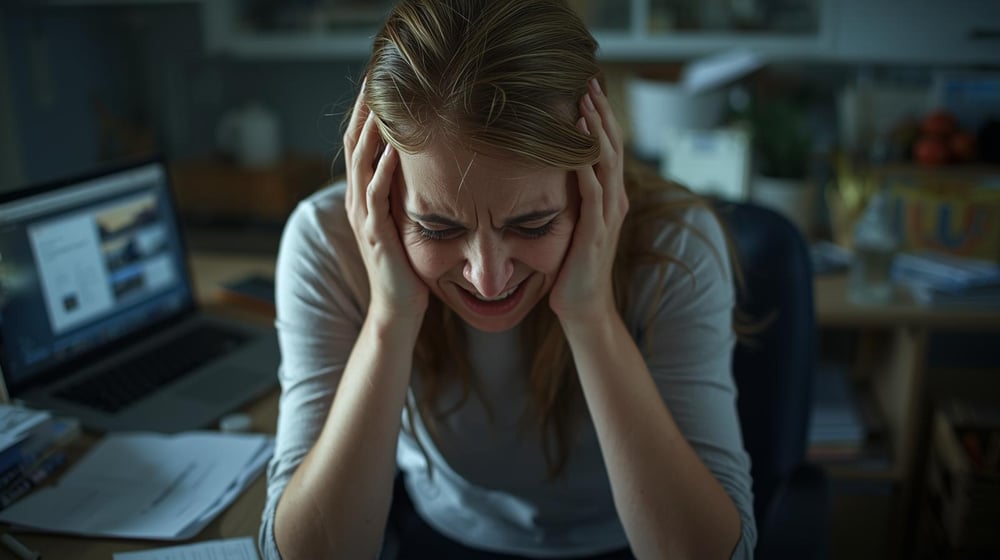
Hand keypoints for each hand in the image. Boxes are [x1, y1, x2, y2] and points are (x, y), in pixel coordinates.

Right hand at [343, 82, 428, 322]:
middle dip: (365, 106)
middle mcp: (356, 200)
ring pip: (360, 161)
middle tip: (376, 72)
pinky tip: (393, 145)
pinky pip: (375, 193)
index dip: (368, 109)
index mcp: (363, 194)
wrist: (397, 311)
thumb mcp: (406, 221)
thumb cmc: (408, 268)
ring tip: (381, 96)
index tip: (383, 78)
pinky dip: (383, 166)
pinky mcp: (375, 233)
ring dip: (370, 127)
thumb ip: (407, 194)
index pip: (360, 141)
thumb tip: (427, 165)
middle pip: (354, 141)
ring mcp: (363, 216)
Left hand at [549, 78, 628, 322]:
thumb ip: (573, 199)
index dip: (601, 117)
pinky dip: (586, 169)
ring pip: (607, 165)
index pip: (609, 148)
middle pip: (612, 148)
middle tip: (589, 81)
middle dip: (600, 113)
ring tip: (584, 103)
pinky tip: (577, 149)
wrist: (584, 309)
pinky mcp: (595, 235)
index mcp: (610, 199)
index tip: (588, 88)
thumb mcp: (575, 226)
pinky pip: (593, 196)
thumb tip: (556, 172)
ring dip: (595, 133)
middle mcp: (614, 203)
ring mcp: (608, 219)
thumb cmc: (574, 269)